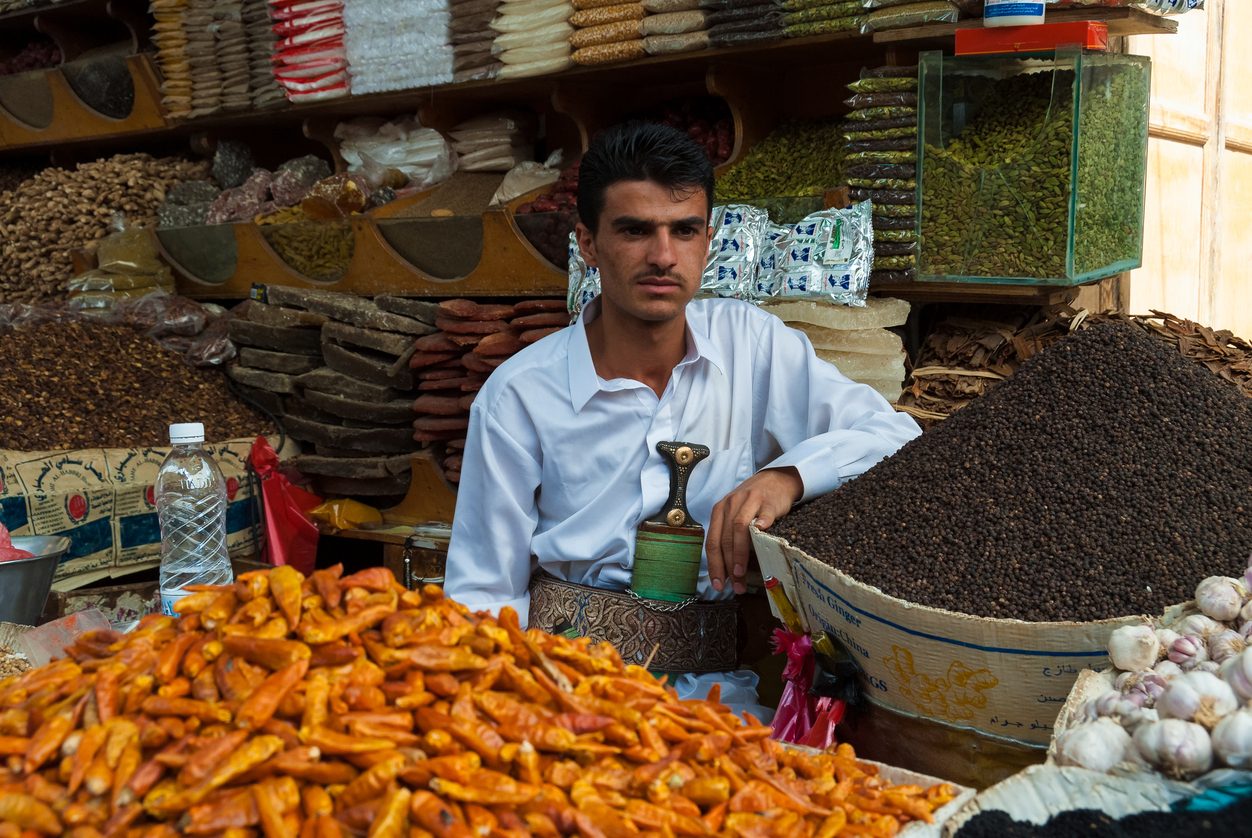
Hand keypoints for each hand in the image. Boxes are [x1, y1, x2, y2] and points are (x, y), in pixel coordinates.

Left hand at [706, 467, 803, 594]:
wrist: (775, 480)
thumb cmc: (753, 503)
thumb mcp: (735, 515)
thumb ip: (728, 537)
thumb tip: (726, 571)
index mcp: (720, 511)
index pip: (712, 541)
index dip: (714, 565)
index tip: (718, 584)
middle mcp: (731, 505)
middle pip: (725, 538)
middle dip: (727, 564)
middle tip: (735, 585)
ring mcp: (750, 501)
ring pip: (739, 528)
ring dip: (739, 553)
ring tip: (741, 572)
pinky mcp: (769, 501)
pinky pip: (764, 515)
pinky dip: (762, 527)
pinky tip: (762, 540)